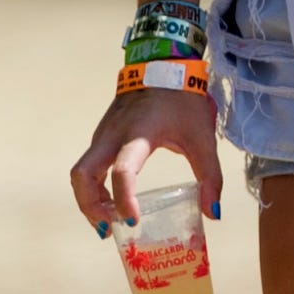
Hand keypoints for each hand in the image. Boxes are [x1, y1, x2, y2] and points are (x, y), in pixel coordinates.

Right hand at [70, 87, 224, 232]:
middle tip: (108, 229)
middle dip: (90, 206)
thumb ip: (210, 176)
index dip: (124, 198)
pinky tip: (111, 204)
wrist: (162, 64)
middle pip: (82, 174)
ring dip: (89, 200)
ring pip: (81, 172)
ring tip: (109, 223)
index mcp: (138, 134)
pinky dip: (93, 188)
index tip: (133, 220)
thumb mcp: (203, 137)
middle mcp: (112, 135)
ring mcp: (102, 134)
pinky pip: (88, 166)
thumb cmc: (183, 101)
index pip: (122, 170)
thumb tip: (213, 213)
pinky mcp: (101, 136)